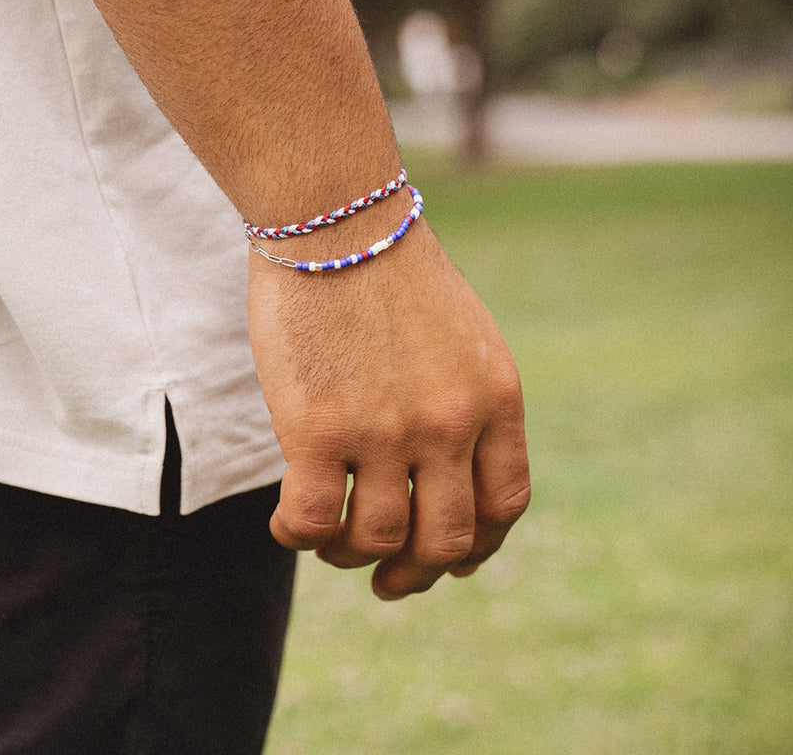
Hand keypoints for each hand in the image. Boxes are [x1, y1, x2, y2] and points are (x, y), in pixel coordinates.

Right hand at [248, 214, 528, 599]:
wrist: (336, 214)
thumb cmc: (388, 268)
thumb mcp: (460, 334)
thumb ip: (465, 401)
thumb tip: (446, 468)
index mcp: (494, 396)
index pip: (505, 504)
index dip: (478, 547)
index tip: (448, 560)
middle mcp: (449, 421)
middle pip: (447, 541)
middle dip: (416, 572)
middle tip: (386, 579)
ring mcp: (385, 429)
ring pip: (376, 539)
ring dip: (350, 554)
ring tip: (329, 537)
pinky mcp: (317, 427)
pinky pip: (313, 522)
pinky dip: (299, 537)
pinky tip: (288, 523)